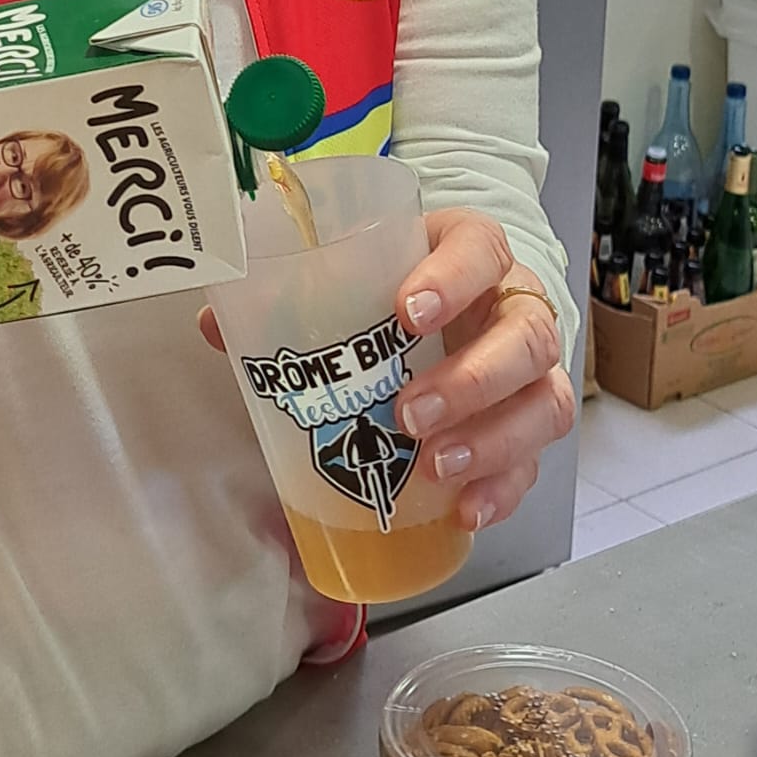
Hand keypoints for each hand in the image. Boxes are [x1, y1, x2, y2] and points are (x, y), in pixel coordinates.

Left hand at [196, 206, 572, 532]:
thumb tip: (213, 327)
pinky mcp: (529, 422)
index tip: (404, 310)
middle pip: (525, 336)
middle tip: (410, 413)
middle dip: (472, 379)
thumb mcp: (352, 268)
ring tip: (433, 467)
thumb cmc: (393, 281)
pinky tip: (464, 510)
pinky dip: (503, 489)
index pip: (479, 247)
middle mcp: (514, 304)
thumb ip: (286, 288)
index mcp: (470, 249)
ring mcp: (531, 368)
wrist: (452, 297)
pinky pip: (535, 461)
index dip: (452, 278)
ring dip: (492, 440)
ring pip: (543, 401)